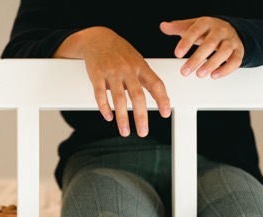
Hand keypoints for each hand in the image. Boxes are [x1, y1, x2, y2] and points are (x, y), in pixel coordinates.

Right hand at [56, 27, 170, 137]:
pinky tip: (108, 117)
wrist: (97, 38)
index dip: (162, 99)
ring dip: (122, 118)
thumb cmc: (120, 52)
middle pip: (137, 96)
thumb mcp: (137, 60)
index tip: (166, 113)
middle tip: (143, 132)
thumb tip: (162, 99)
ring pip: (119, 99)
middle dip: (141, 116)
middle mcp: (127, 69)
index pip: (155, 83)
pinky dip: (105, 108)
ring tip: (125, 131)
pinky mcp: (97, 75)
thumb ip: (146, 78)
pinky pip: (101, 95)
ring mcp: (112, 72)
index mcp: (140, 66)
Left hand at [159, 17, 244, 78]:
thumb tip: (163, 26)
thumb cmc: (208, 31)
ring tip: (199, 75)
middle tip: (185, 71)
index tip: (177, 54)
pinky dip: (225, 69)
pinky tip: (214, 75)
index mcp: (207, 23)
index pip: (196, 30)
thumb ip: (178, 27)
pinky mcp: (238, 51)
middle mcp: (220, 31)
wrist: (231, 30)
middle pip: (209, 44)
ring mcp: (230, 41)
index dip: (186, 42)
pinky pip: (235, 61)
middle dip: (196, 58)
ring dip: (211, 64)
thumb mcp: (193, 26)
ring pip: (223, 52)